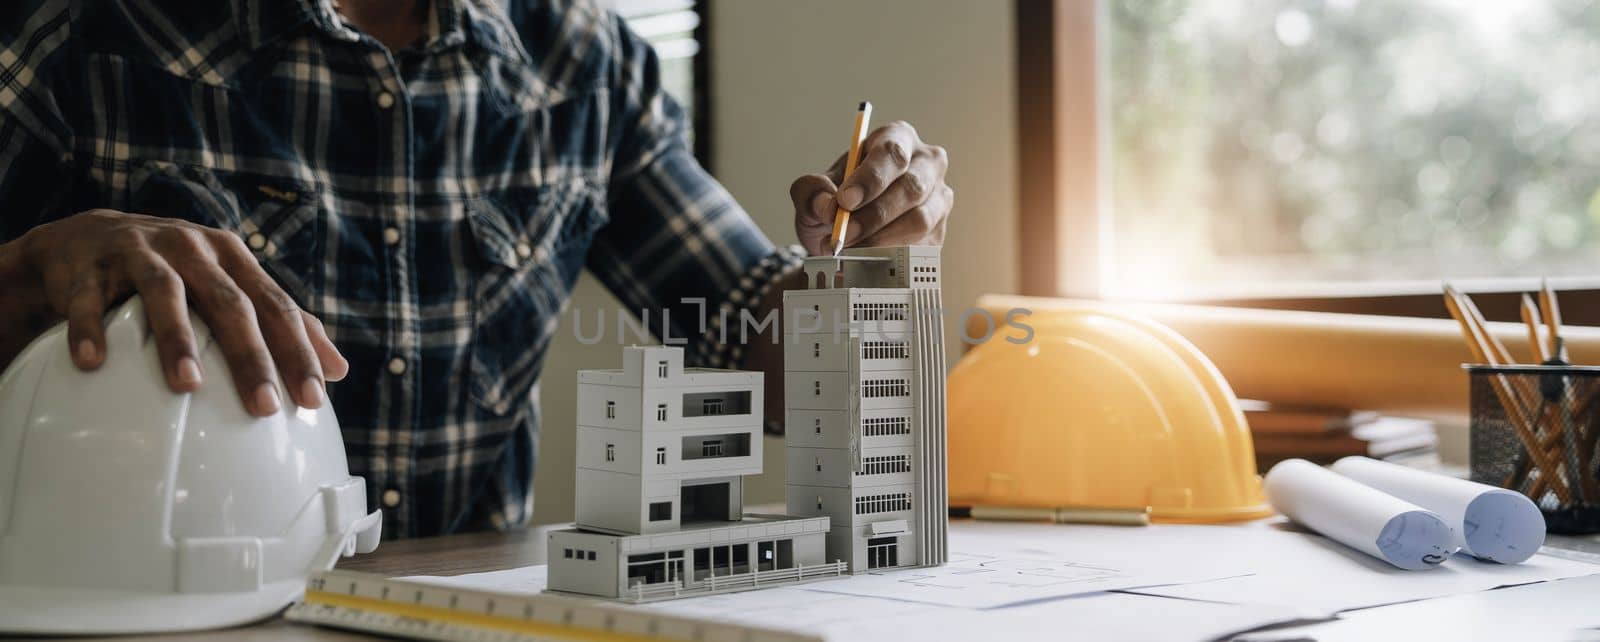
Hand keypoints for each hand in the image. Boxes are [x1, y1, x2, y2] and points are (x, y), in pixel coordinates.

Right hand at [0, 210, 347, 415]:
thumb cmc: (177, 273)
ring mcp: (140, 252)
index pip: (276, 306)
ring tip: (188, 385)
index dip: (298, 352)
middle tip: (264, 407)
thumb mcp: (231, 286)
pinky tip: (94, 363)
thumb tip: (339, 370)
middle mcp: (193, 249)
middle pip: (230, 303)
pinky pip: (89, 300)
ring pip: (166, 294)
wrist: (87, 239)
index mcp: (234, 258)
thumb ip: (283, 323)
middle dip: (251, 356)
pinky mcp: (89, 266)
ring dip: (177, 340)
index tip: (314, 399)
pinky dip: (91, 329)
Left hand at [790, 120, 951, 255]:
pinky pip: (921, 247)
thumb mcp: (813, 192)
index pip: (891, 153)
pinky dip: (891, 256)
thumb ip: (811, 191)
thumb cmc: (837, 201)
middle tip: (844, 234)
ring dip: (881, 239)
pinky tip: (867, 259)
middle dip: (874, 215)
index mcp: (897, 139)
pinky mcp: (939, 232)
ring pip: (919, 221)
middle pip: (911, 187)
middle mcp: (926, 164)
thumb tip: (827, 205)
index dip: (870, 178)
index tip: (845, 200)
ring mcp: (938, 199)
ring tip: (849, 249)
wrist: (846, 233)